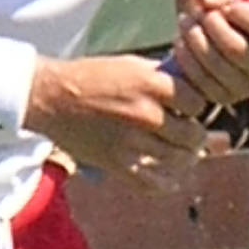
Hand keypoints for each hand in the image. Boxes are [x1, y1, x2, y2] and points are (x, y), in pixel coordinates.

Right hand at [25, 52, 212, 188]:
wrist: (51, 98)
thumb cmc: (91, 77)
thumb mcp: (131, 65)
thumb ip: (163, 76)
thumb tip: (191, 84)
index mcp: (150, 84)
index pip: (197, 103)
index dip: (196, 107)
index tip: (189, 109)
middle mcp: (144, 113)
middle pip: (193, 135)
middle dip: (195, 134)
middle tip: (189, 132)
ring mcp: (132, 142)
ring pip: (179, 160)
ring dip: (185, 157)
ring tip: (182, 152)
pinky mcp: (117, 164)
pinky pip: (153, 183)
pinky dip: (166, 182)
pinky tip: (170, 176)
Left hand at [169, 0, 248, 105]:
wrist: (224, 34)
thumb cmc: (234, 10)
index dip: (245, 15)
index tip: (229, 6)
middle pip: (235, 48)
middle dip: (211, 25)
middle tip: (201, 13)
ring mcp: (244, 87)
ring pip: (213, 62)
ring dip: (193, 37)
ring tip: (186, 21)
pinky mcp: (221, 97)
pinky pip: (198, 79)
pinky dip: (185, 57)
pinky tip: (182, 42)